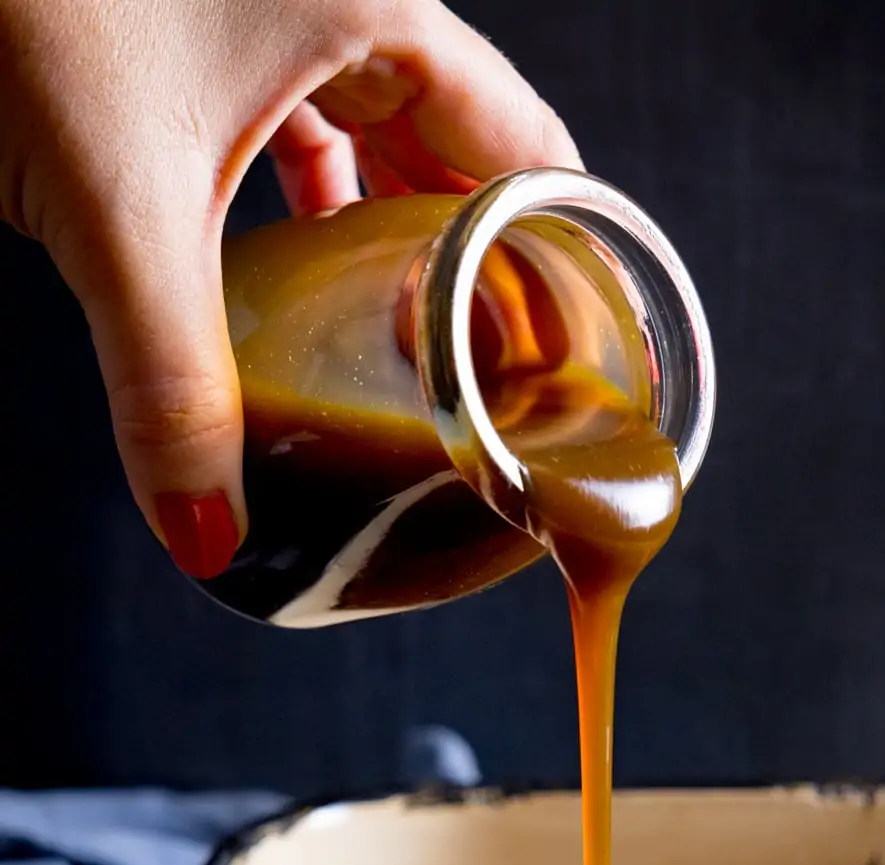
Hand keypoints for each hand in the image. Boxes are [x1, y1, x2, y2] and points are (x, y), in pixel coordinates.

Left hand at [0, 0, 578, 576]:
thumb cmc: (16, 5)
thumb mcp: (117, 212)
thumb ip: (172, 387)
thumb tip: (208, 533)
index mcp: (373, 8)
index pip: (528, 144)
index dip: (562, 254)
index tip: (572, 354)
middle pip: (466, 147)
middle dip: (481, 261)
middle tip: (495, 376)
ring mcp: (272, 6)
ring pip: (382, 131)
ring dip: (398, 233)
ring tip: (416, 343)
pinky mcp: (205, 28)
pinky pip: (301, 117)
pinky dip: (314, 195)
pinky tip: (303, 270)